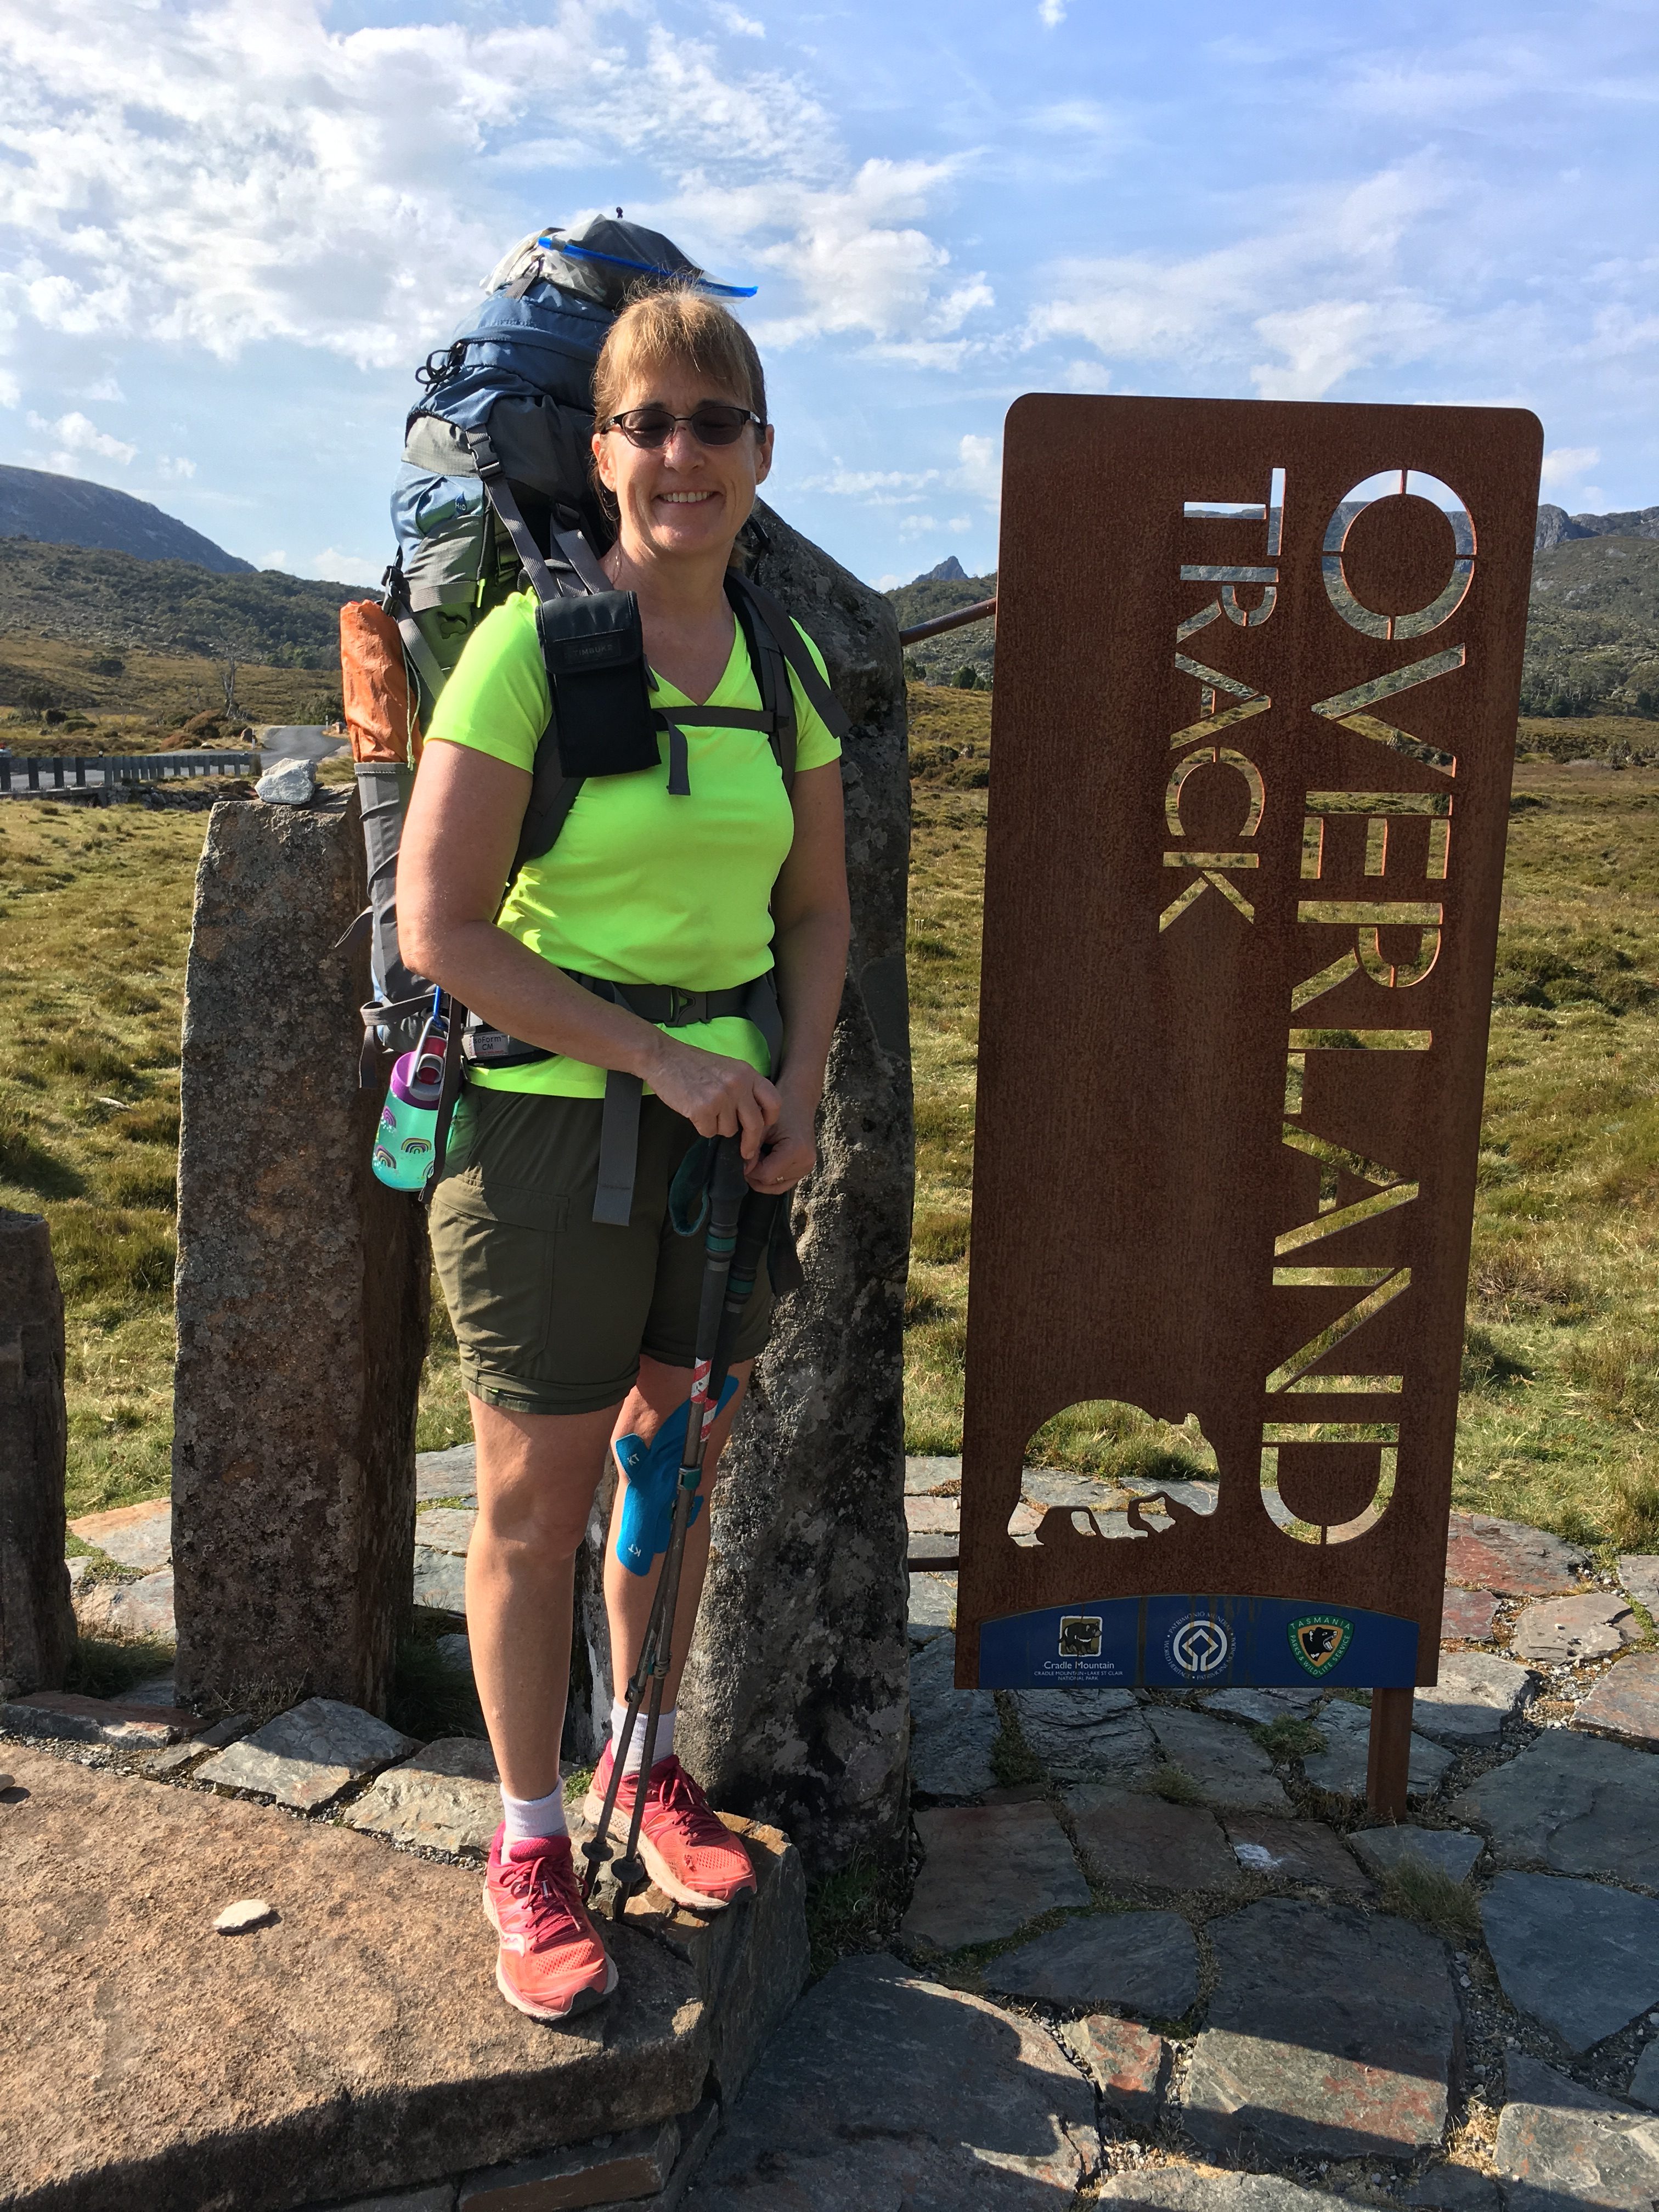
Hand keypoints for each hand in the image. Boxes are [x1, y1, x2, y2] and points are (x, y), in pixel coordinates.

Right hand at [646, 1035, 780, 1166]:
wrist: (663, 1057)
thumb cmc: (693, 1064)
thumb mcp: (728, 1068)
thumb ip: (744, 1088)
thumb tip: (753, 1118)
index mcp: (747, 1073)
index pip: (773, 1102)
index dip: (770, 1119)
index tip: (763, 1128)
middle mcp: (738, 1084)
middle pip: (755, 1124)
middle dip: (751, 1142)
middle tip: (746, 1152)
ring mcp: (721, 1096)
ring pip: (729, 1130)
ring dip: (717, 1127)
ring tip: (705, 1109)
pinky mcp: (702, 1109)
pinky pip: (709, 1132)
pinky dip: (701, 1127)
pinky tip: (694, 1111)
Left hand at [746, 1087, 816, 1192]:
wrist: (800, 1102)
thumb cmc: (781, 1109)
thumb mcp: (762, 1125)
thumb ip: (751, 1147)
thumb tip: (743, 1169)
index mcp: (796, 1150)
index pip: (766, 1174)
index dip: (749, 1170)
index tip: (741, 1157)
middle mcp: (805, 1162)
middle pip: (770, 1182)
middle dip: (755, 1172)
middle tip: (749, 1155)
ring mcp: (807, 1168)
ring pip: (775, 1186)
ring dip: (762, 1175)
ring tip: (758, 1157)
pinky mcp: (804, 1170)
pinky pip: (782, 1183)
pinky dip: (770, 1177)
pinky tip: (764, 1162)